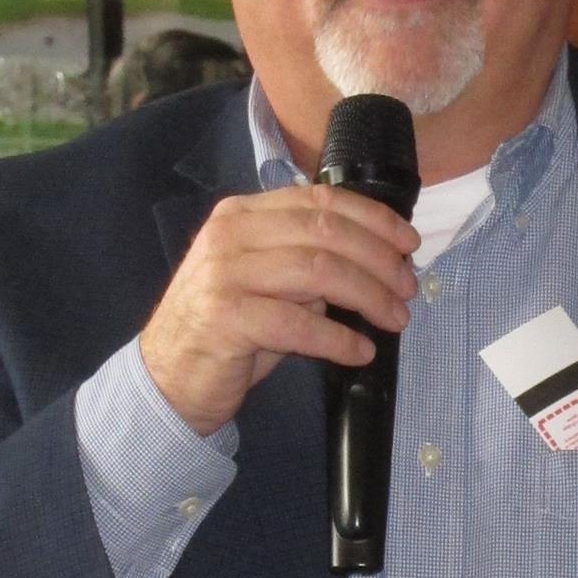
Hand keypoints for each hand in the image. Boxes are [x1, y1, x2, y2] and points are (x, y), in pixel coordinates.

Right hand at [139, 183, 419, 434]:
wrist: (167, 377)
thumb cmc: (227, 327)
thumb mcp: (267, 281)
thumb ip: (308, 259)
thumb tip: (378, 258)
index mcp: (242, 214)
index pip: (320, 199)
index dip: (373, 218)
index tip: (409, 243)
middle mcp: (230, 235)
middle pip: (325, 232)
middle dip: (379, 259)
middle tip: (409, 288)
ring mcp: (224, 275)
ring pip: (318, 271)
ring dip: (368, 296)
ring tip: (395, 319)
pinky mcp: (225, 320)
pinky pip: (298, 324)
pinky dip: (338, 339)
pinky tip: (360, 351)